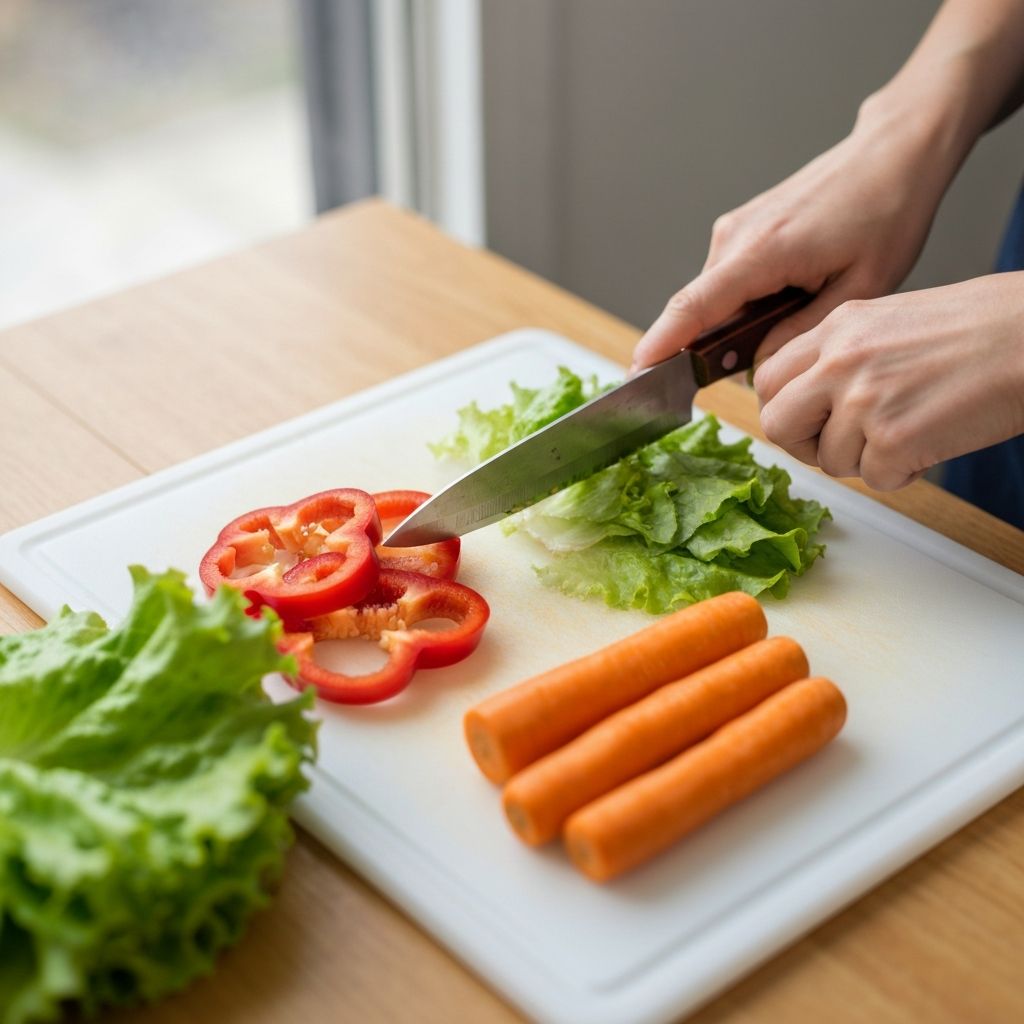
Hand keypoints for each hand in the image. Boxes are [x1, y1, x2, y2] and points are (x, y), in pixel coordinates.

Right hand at [631, 90, 967, 373]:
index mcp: (762, 251)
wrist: (889, 156)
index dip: (662, 343)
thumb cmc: (884, 214)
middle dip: (716, 347)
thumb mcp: (858, 289)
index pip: (693, 306)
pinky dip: (743, 303)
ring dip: (737, 323)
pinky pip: (726, 282)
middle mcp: (735, 237)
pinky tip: (787, 299)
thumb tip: (757, 365)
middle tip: (765, 362)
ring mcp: (733, 231)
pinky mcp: (740, 230)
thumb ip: (800, 335)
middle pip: (699, 311)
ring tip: (795, 315)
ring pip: (714, 299)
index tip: (638, 372)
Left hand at [752, 273, 1023, 489]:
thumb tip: (805, 401)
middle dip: (804, 444)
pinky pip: (875, 479)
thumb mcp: (889, 322)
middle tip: (841, 443)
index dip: (785, 408)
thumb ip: (840, 356)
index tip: (807, 420)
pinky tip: (930, 443)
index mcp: (836, 328)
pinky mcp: (894, 439)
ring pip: (829, 460)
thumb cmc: (980, 329)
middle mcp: (840, 362)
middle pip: (776, 423)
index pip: (766, 379)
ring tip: (909, 431)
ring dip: (865, 460)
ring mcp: (864, 401)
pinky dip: (902, 473)